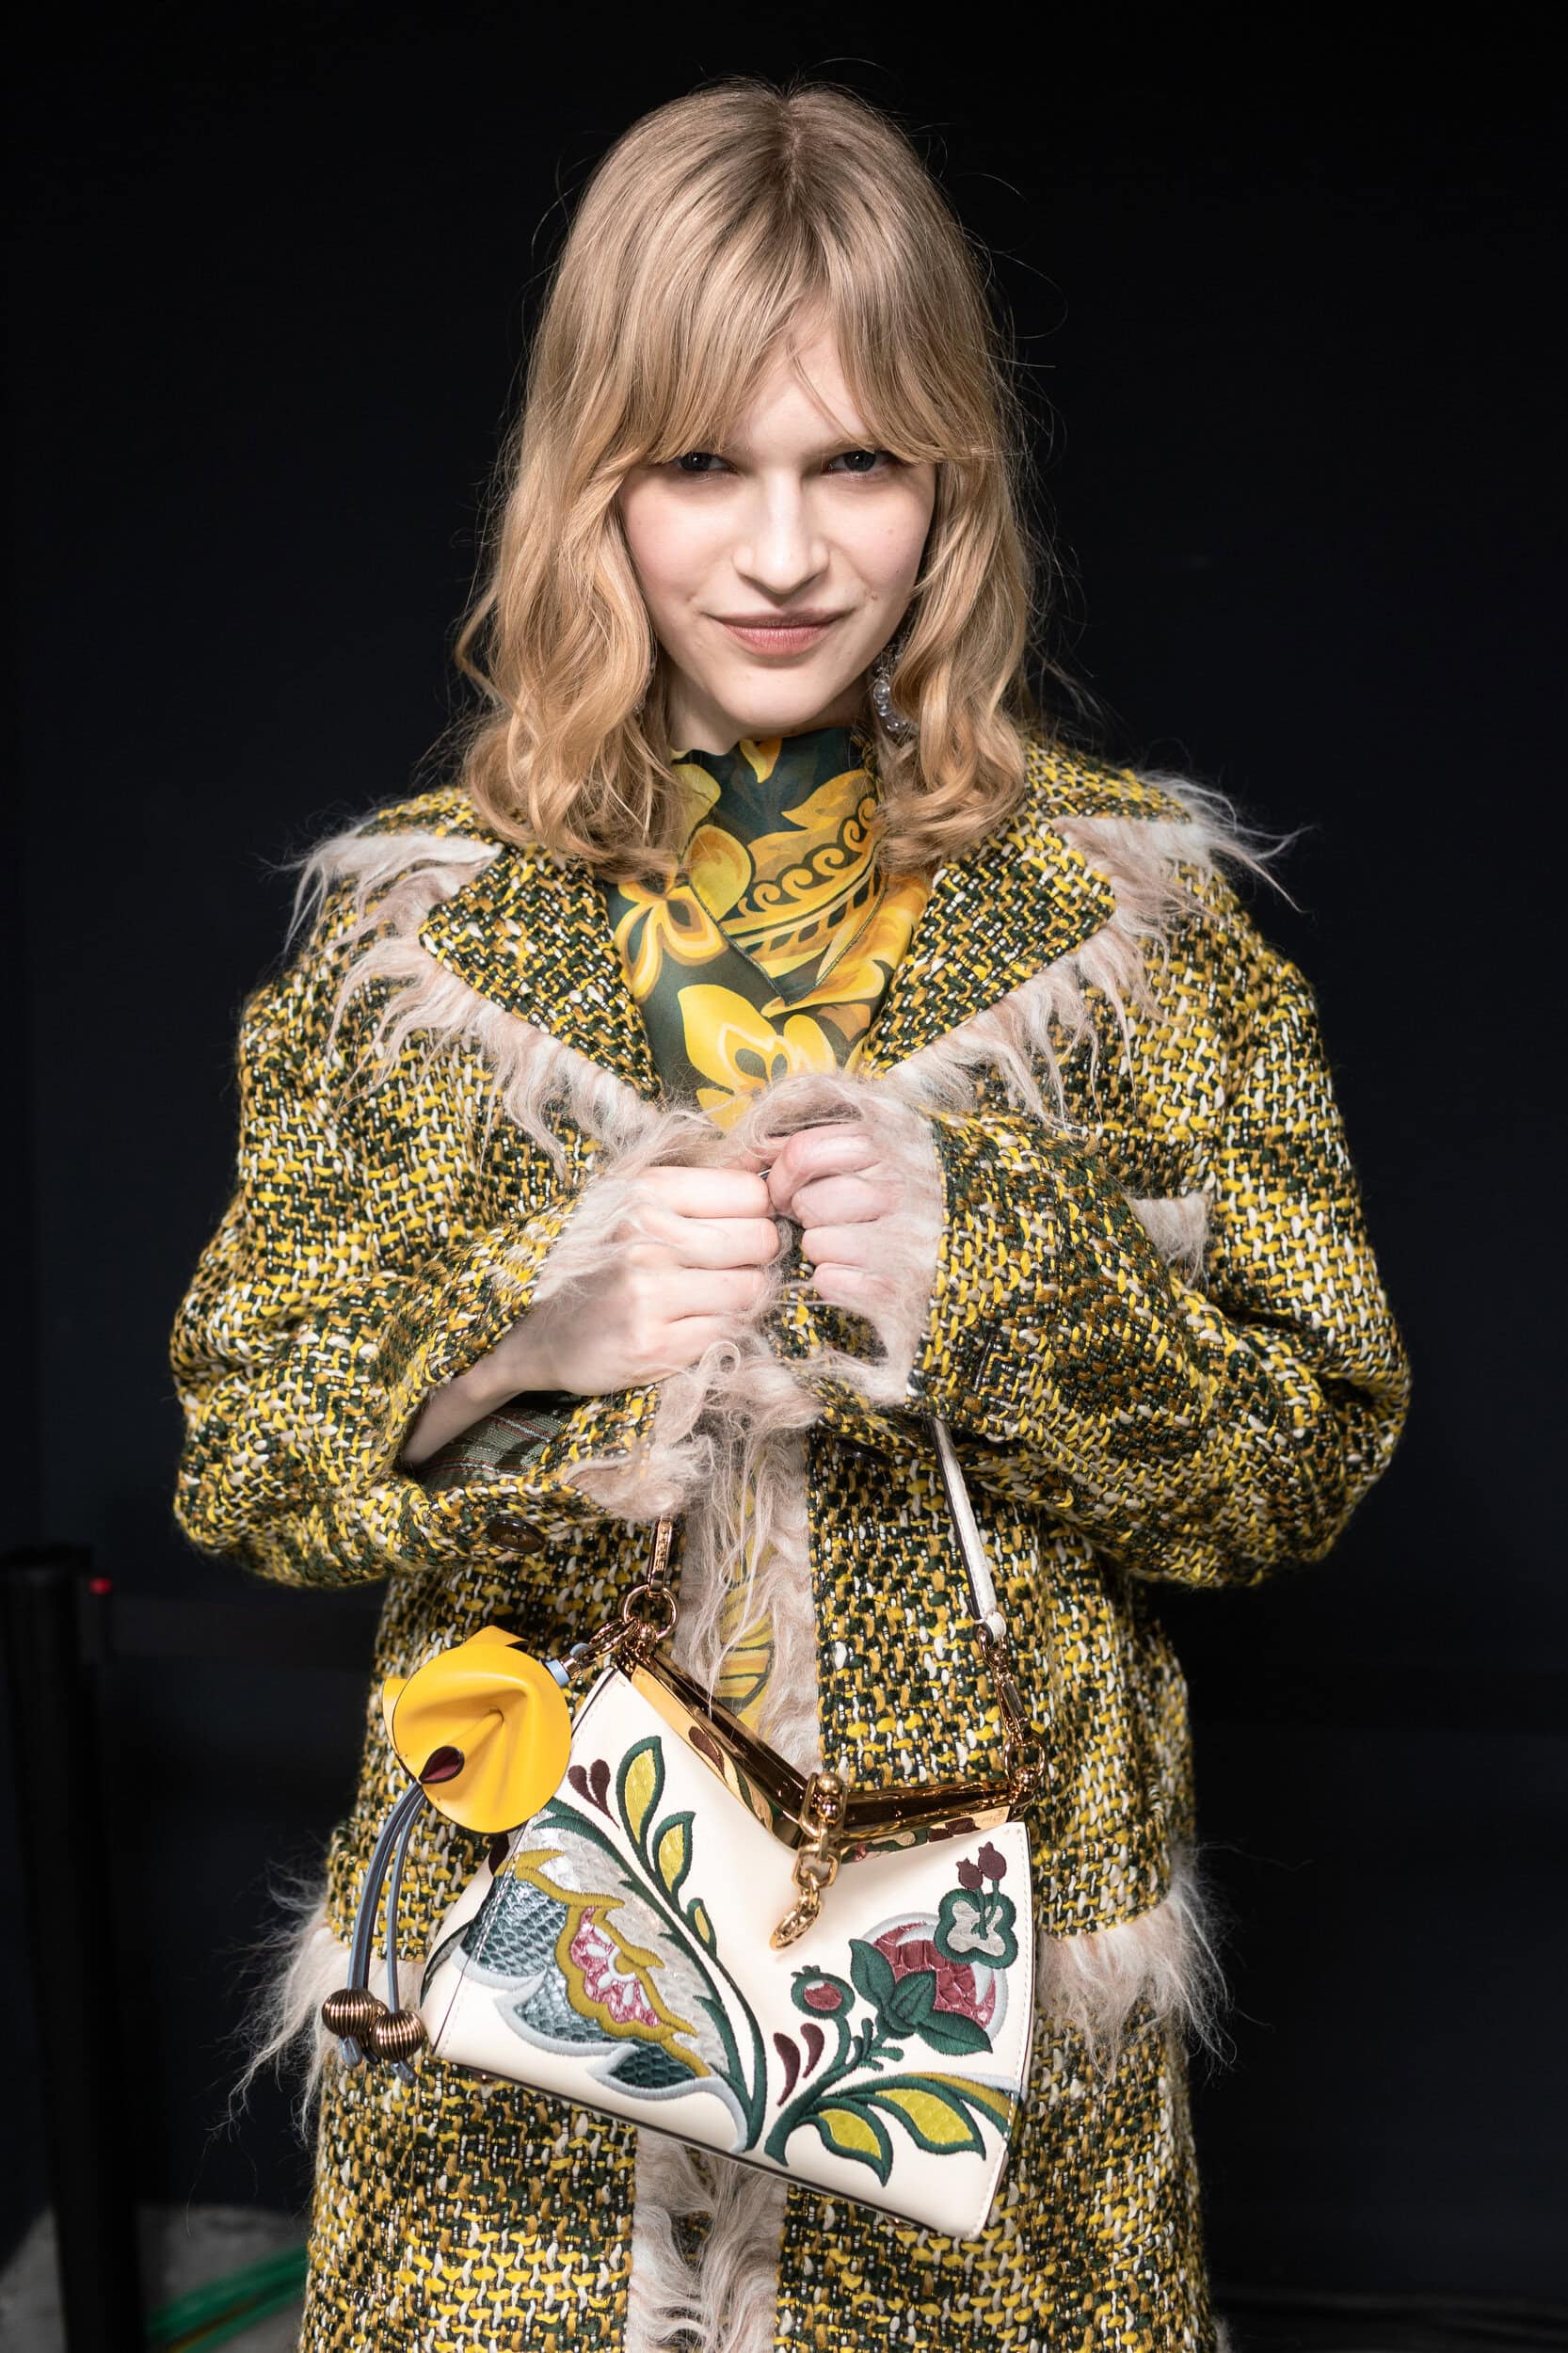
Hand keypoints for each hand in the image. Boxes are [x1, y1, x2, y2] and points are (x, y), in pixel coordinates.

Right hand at [485, 1164, 778, 1395]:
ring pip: (752, 1288)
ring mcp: (648, 1291)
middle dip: (756, 1256)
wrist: (532, 1333)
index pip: (751, 1192)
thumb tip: (773, 1168)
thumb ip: (695, 1186)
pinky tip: (693, 1323)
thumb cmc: (597, 1261)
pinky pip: (730, 1330)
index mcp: (643, 1190)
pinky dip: (723, 1329)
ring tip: (711, 1296)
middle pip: (760, 1239)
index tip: (740, 1227)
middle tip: (731, 1266)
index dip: (757, 1213)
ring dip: (743, 1296)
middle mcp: (645, 1235)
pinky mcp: (653, 1344)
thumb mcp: (630, 1203)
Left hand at [759, 1121, 908, 1314]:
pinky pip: (829, 1280)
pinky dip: (839, 1281)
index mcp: (893, 1143)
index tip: (787, 1190)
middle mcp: (900, 1187)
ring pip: (815, 1243)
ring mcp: (903, 1238)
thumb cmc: (920, 1192)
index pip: (803, 1153)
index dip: (782, 1176)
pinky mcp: (898, 1286)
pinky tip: (866, 1272)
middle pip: (807, 1202)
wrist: (984, 1250)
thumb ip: (826, 1141)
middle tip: (837, 1219)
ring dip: (825, 1249)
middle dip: (810, 1215)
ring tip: (857, 1245)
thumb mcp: (886, 1145)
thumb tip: (758, 1148)